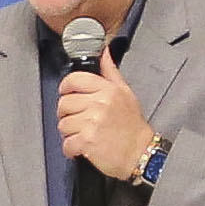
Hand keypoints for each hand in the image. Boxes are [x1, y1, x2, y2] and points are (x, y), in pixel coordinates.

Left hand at [56, 65, 162, 184]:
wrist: (141, 153)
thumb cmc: (133, 127)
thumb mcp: (126, 93)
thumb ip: (110, 72)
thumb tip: (104, 52)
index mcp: (107, 90)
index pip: (74, 80)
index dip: (66, 87)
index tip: (66, 93)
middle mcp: (99, 105)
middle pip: (64, 103)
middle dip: (67, 114)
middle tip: (78, 120)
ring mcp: (92, 123)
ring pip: (63, 124)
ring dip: (70, 133)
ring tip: (83, 134)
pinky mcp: (87, 142)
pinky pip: (66, 143)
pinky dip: (71, 149)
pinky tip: (81, 147)